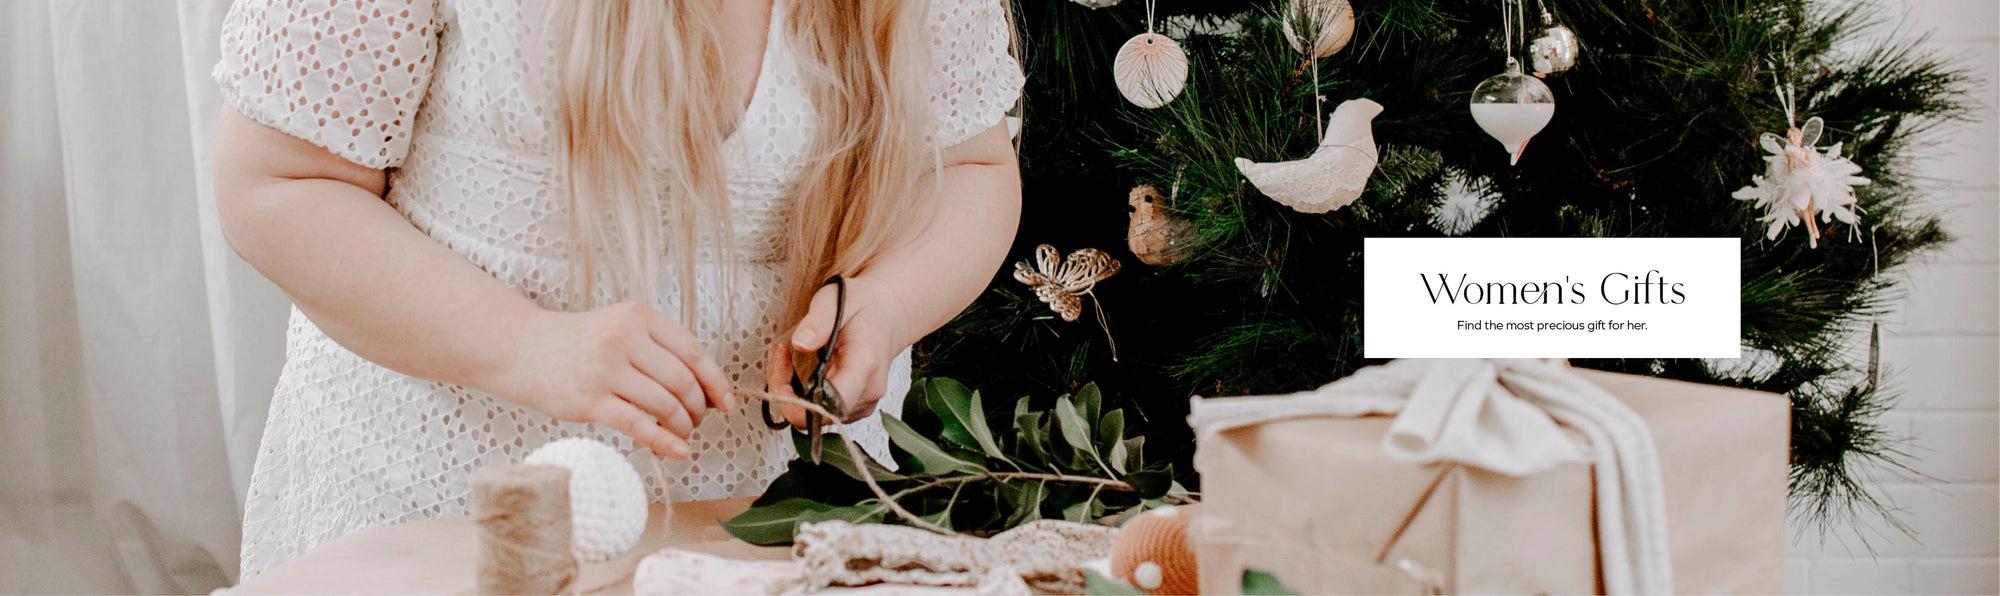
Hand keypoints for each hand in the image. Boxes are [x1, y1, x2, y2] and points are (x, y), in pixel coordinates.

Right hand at [486, 302, 734, 457]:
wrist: (524, 349)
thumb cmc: (581, 343)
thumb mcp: (621, 328)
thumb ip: (660, 350)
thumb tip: (708, 390)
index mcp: (638, 316)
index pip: (693, 351)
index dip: (716, 381)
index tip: (727, 403)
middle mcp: (623, 339)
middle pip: (682, 381)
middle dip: (698, 407)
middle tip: (697, 419)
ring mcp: (605, 370)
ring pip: (664, 404)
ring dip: (682, 425)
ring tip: (682, 432)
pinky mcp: (590, 400)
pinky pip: (638, 425)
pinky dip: (664, 441)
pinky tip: (678, 452)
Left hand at [765, 276, 911, 428]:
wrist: (890, 314)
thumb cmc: (865, 306)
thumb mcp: (836, 299)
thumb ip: (818, 321)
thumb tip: (800, 344)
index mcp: (864, 364)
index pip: (833, 404)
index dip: (798, 401)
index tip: (783, 367)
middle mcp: (868, 390)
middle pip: (818, 415)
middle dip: (786, 392)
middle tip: (779, 356)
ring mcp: (864, 402)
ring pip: (816, 417)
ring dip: (792, 394)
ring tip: (787, 360)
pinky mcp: (856, 406)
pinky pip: (822, 413)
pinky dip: (804, 397)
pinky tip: (802, 372)